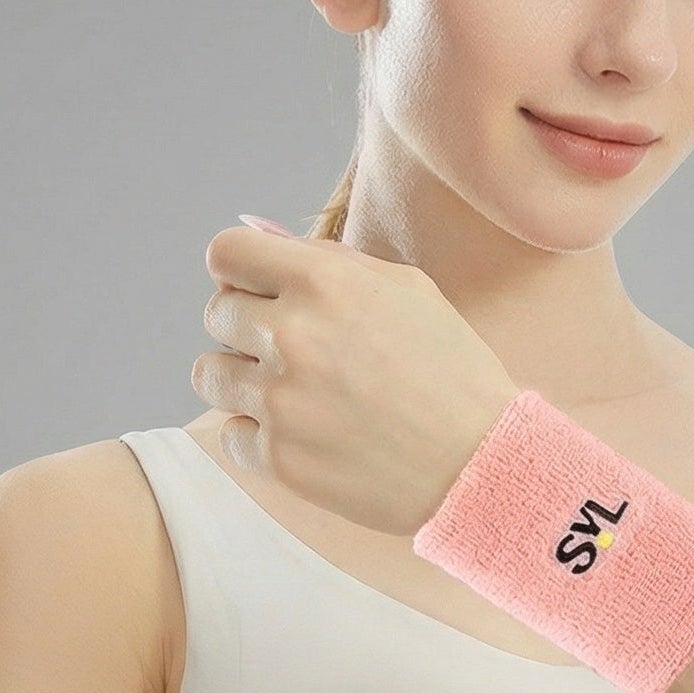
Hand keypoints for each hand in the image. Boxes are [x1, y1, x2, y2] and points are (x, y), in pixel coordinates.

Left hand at [190, 222, 518, 533]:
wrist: (483, 462)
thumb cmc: (453, 371)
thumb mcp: (408, 290)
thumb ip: (326, 258)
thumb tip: (257, 231)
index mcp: (324, 282)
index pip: (226, 253)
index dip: (241, 272)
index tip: (261, 292)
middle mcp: (293, 336)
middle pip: (216, 313)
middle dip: (246, 328)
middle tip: (296, 351)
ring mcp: (282, 400)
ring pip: (209, 375)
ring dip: (242, 380)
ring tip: (295, 393)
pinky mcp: (280, 457)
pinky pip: (232, 433)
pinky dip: (260, 435)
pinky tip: (308, 435)